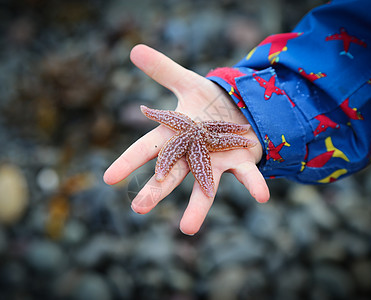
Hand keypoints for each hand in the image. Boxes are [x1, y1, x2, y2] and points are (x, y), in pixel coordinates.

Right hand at [103, 44, 268, 234]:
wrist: (239, 110)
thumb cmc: (208, 101)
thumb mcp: (186, 82)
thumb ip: (163, 70)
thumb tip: (134, 48)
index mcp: (176, 135)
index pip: (147, 149)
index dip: (128, 162)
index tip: (108, 178)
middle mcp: (192, 155)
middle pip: (171, 174)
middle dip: (155, 191)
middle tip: (138, 209)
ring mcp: (216, 163)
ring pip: (204, 188)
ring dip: (197, 209)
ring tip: (187, 229)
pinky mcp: (239, 163)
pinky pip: (247, 176)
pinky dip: (254, 185)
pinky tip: (262, 197)